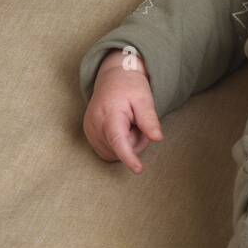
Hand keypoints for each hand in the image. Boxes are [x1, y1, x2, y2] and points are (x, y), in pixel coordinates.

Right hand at [82, 48, 163, 173]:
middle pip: (121, 149)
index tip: (138, 169)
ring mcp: (90, 132)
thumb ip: (149, 119)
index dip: (128, 156)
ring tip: (128, 123)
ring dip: (127, 143)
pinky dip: (118, 144)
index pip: (118, 140)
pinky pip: (109, 151)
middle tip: (138, 121)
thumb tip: (157, 138)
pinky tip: (120, 129)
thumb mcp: (144, 99)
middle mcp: (95, 125)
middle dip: (136, 141)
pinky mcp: (90, 136)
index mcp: (109, 114)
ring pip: (115, 153)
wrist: (112, 78)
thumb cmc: (129, 87)